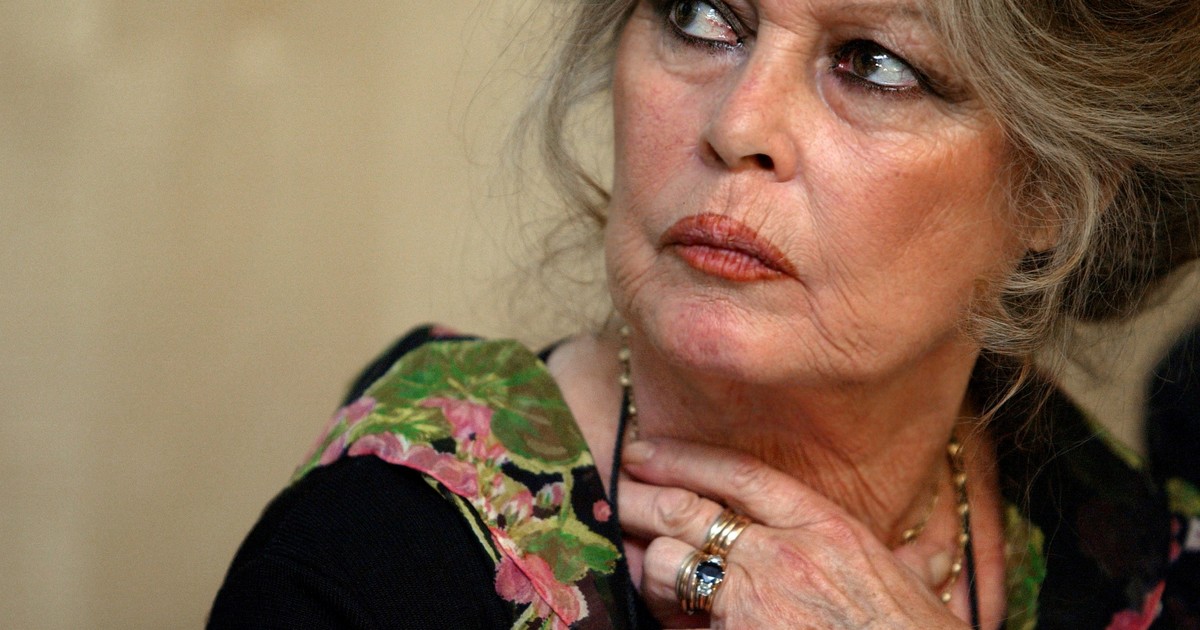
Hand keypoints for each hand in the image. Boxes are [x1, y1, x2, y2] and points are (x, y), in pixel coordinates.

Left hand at [618, 438, 967, 628]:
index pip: (741, 474)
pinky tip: (660, 610)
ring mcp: (755, 600)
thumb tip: (924, 559)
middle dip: (641, 496)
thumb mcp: (913, 589)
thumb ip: (905, 562)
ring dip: (649, 563)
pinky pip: (677, 621)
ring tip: (639, 561)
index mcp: (828, 529)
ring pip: (670, 560)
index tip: (646, 449)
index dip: (685, 456)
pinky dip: (665, 615)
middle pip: (689, 507)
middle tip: (615, 491)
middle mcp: (786, 555)